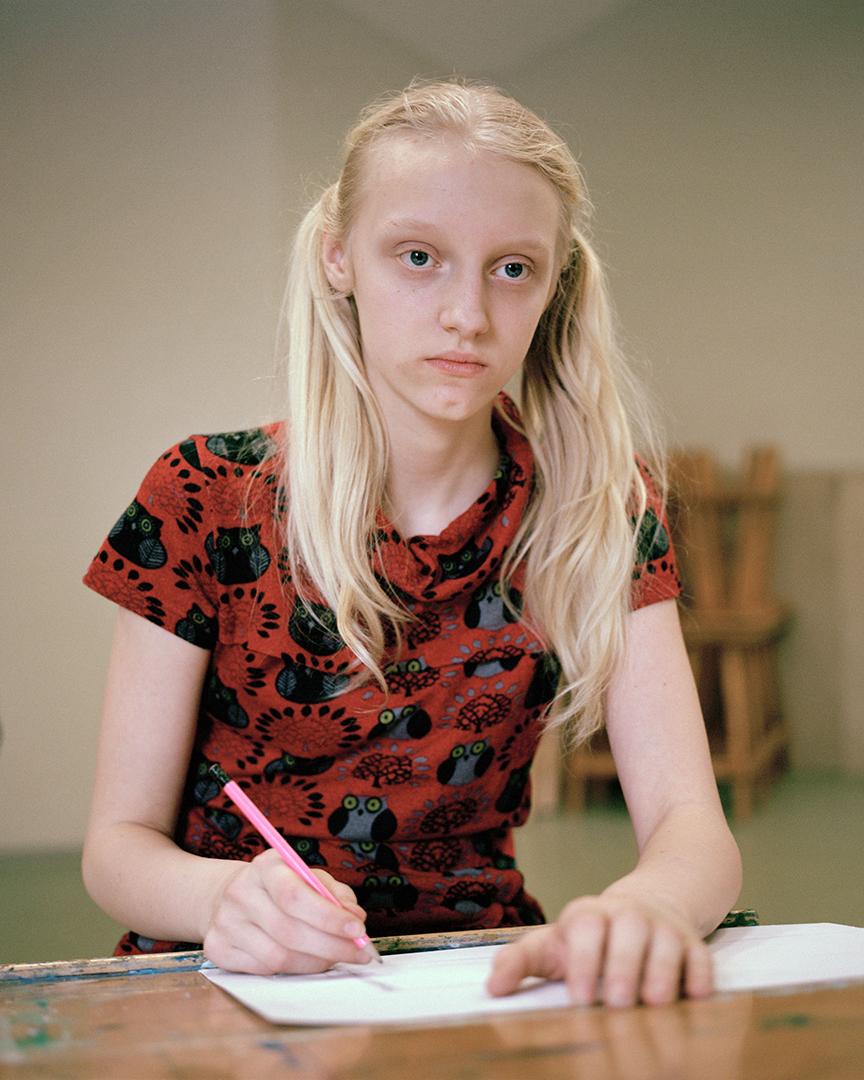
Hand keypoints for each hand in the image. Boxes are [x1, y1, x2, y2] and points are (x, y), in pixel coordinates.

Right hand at [202, 848, 370, 974]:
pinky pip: (263, 971)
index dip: (329, 917)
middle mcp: (240, 893)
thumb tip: (355, 919)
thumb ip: (336, 895)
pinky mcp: (217, 949)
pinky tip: (306, 961)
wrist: (230, 896)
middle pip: (289, 932)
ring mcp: (225, 923)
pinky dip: (293, 970)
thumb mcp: (309, 877)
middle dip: (331, 946)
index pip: (296, 896)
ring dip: (315, 963)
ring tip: (333, 957)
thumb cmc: (280, 887)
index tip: (358, 930)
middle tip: (358, 952)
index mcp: (266, 867)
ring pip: (278, 958)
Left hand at [486, 893, 712, 1006]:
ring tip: (654, 1002)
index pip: (585, 926)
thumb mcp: (553, 944)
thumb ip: (521, 961)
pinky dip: (699, 974)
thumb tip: (491, 987)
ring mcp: (663, 927)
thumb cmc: (591, 937)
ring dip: (661, 971)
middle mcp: (627, 915)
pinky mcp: (692, 943)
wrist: (649, 903)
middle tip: (617, 1003)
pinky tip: (696, 995)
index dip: (582, 959)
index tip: (579, 996)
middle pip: (626, 931)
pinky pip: (700, 955)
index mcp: (588, 915)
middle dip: (622, 966)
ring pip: (665, 941)